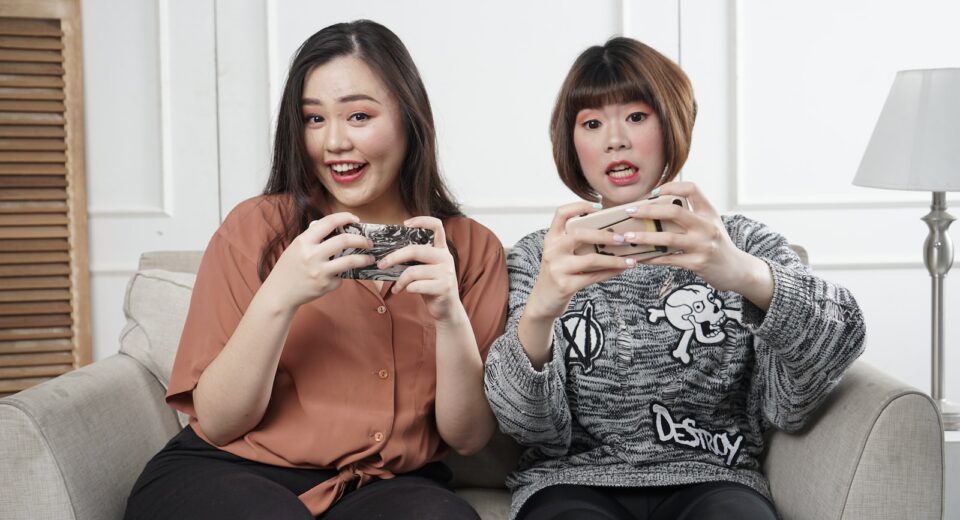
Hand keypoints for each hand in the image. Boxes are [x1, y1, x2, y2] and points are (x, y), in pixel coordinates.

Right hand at [263, 212, 374, 310]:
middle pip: (344, 240)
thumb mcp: (295, 247)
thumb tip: (332, 224)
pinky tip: (339, 276)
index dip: (345, 217)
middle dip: (361, 240)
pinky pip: (342, 277)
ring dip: (364, 259)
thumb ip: (312, 236)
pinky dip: (343, 275)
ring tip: (370, 258)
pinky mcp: (326, 285)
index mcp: (303, 241)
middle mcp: (312, 255)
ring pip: (350, 261)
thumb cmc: (289, 267)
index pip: (328, 222)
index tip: (355, 219)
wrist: (279, 293)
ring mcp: (320, 271)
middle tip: (368, 242)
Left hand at [377, 216, 462, 322]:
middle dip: (394, 257)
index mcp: (441, 250)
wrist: (447, 309)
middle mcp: (446, 258)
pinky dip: (405, 289)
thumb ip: (416, 258)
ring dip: (400, 280)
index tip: (405, 224)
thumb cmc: (431, 285)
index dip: (422, 221)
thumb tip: (388, 253)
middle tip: (382, 264)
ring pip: (413, 271)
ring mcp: (446, 273)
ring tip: (396, 286)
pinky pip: (416, 286)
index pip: (437, 226)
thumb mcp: (426, 268)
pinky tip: (403, 292)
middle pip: (415, 250)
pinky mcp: (444, 287)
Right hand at [526, 201, 636, 320]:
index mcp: (551, 238)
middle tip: (623, 238)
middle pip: (580, 234)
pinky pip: (593, 277)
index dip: (580, 206)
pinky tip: (621, 270)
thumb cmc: (559, 272)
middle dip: (605, 235)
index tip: (599, 207)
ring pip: (591, 259)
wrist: (543, 300)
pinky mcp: (565, 285)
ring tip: (631, 260)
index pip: (561, 213)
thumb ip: (576, 242)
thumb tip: (612, 232)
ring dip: (614, 259)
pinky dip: (610, 273)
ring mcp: (557, 268)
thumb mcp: (561, 253)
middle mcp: (552, 250)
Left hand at [624, 182, 773, 306]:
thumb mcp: (710, 223)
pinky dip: (651, 258)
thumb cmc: (716, 244)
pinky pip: (668, 259)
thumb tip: (654, 208)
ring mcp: (703, 245)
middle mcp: (707, 226)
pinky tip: (638, 257)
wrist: (736, 269)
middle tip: (629, 212)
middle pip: (674, 212)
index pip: (692, 189)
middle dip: (648, 211)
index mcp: (709, 212)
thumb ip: (690, 214)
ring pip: (667, 239)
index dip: (671, 186)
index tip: (653, 191)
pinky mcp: (697, 263)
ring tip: (626, 236)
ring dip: (644, 237)